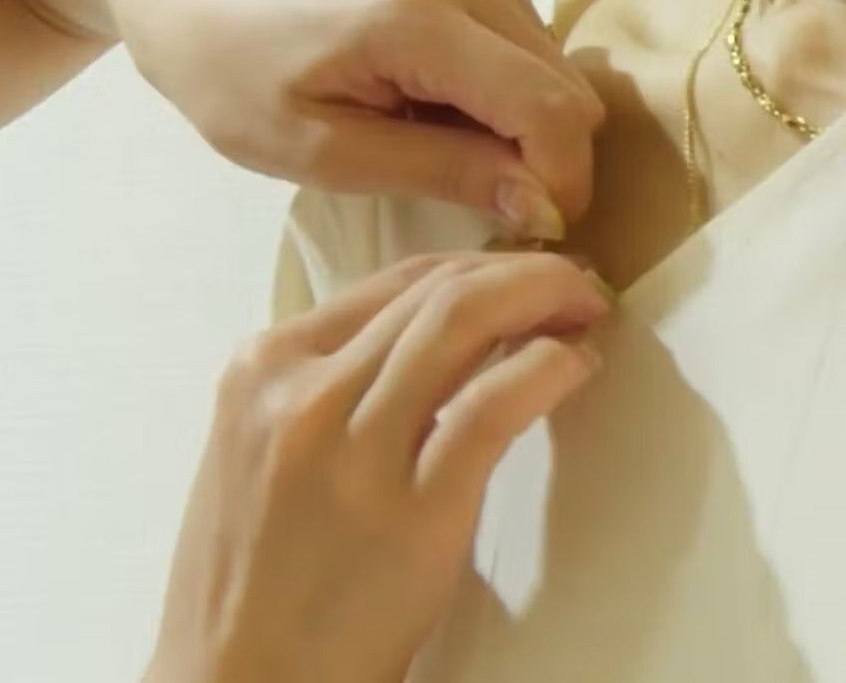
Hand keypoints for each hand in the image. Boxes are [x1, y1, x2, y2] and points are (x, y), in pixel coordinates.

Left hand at [119, 0, 602, 238]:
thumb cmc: (235, 76)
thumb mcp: (323, 152)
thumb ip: (443, 172)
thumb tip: (544, 205)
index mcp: (417, 17)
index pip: (547, 109)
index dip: (561, 181)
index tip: (531, 231)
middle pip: (566, 89)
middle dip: (542, 157)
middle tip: (475, 194)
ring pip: (558, 69)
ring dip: (522, 124)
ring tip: (439, 139)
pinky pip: (533, 44)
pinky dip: (507, 89)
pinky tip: (440, 99)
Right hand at [144, 252, 611, 682]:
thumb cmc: (259, 580)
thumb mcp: (264, 454)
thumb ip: (330, 387)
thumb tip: (434, 340)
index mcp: (261, 371)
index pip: (394, 281)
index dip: (481, 266)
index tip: (528, 274)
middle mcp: (299, 395)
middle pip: (436, 292)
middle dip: (525, 274)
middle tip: (577, 287)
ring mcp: (352, 452)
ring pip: (462, 322)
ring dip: (544, 301)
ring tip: (586, 314)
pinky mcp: (410, 512)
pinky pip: (492, 406)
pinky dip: (546, 370)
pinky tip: (574, 369)